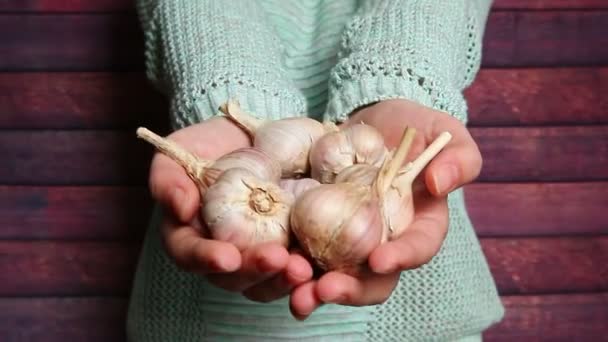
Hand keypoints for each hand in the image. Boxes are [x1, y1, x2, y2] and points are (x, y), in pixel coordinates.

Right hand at [149, 117, 312, 301]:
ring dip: (284, 280)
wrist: (249, 136)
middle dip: (255, 271)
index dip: (206, 259)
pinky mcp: (287, 248)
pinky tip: (321, 267)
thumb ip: (169, 179)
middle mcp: (223, 252)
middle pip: (233, 277)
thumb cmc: (206, 145)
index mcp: (189, 236)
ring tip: (302, 268)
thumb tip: (181, 210)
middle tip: (277, 259)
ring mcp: (257, 253)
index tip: (228, 256)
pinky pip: (295, 269)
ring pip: (266, 282)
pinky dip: (309, 273)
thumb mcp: (179, 151)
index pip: (190, 255)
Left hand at [289, 99, 481, 318]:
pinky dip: (290, 266)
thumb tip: (439, 183)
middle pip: (373, 279)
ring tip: (295, 295)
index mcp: (420, 225)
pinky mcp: (318, 229)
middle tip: (325, 290)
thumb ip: (458, 157)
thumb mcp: (443, 132)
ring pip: (336, 275)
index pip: (417, 248)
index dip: (401, 257)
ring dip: (314, 290)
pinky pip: (306, 252)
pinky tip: (274, 266)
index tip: (380, 259)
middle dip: (351, 290)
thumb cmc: (412, 127)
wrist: (369, 124)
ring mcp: (349, 240)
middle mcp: (384, 241)